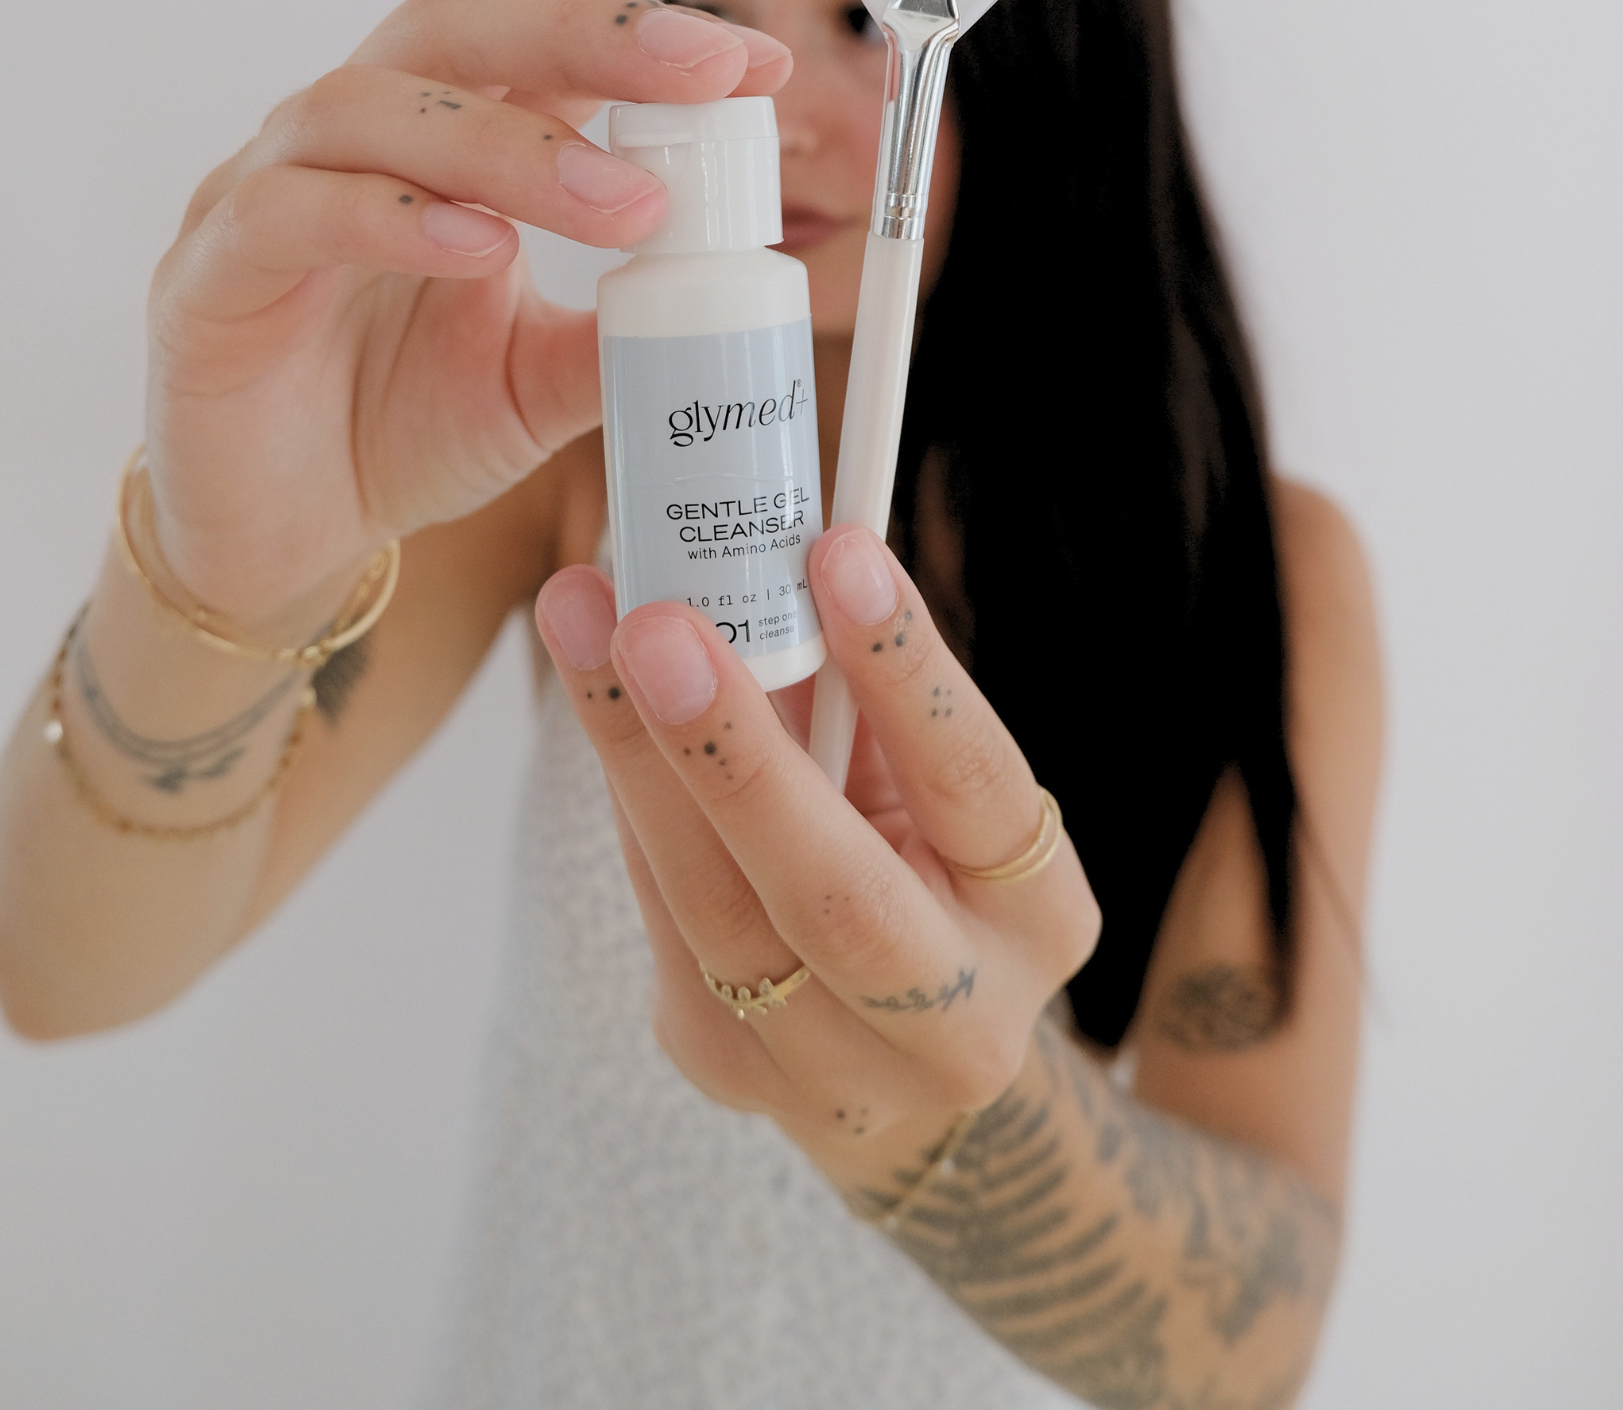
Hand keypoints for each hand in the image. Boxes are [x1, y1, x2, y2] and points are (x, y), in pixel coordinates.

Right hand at [144, 0, 787, 619]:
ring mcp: (266, 192)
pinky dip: (388, 216)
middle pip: (454, 23)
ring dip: (510, 145)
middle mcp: (352, 137)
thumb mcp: (544, 381)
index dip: (643, 34)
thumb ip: (622, 333)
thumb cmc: (402, 426)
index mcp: (443, 140)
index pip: (542, 43)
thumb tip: (733, 300)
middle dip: (587, 31)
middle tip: (701, 72)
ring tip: (623, 206)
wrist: (282, 537)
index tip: (758, 64)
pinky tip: (479, 248)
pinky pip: (288, 213)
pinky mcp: (205, 277)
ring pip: (370, 106)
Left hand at [534, 524, 1101, 1194]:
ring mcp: (836, 1073)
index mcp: (1040, 917)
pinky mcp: (726, 1071)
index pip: (974, 783)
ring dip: (635, 757)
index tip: (836, 551)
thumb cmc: (916, 863)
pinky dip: (631, 800)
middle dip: (735, 756)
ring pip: (717, 916)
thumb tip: (778, 550)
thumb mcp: (926, 786)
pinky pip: (663, 919)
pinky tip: (598, 702)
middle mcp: (959, 1021)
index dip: (906, 669)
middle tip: (655, 624)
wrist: (899, 1059)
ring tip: (583, 623)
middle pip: (837, 898)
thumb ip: (866, 699)